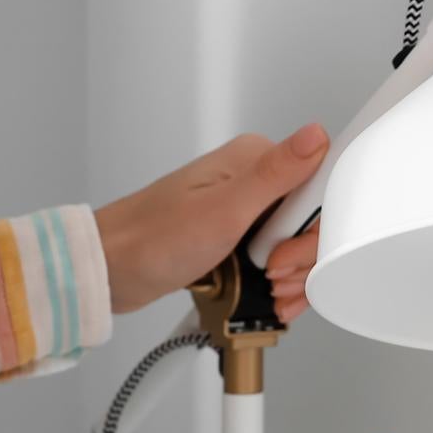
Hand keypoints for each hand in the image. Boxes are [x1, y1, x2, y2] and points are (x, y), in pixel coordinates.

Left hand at [94, 123, 328, 315]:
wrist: (112, 272)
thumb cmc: (153, 240)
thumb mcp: (224, 209)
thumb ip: (276, 174)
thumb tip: (315, 134)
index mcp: (254, 161)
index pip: (320, 185)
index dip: (316, 226)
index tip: (286, 249)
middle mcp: (255, 181)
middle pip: (314, 220)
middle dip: (302, 258)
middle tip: (272, 272)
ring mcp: (249, 211)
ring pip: (300, 244)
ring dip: (295, 276)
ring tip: (270, 291)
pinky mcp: (242, 237)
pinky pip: (281, 258)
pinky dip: (282, 283)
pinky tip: (272, 298)